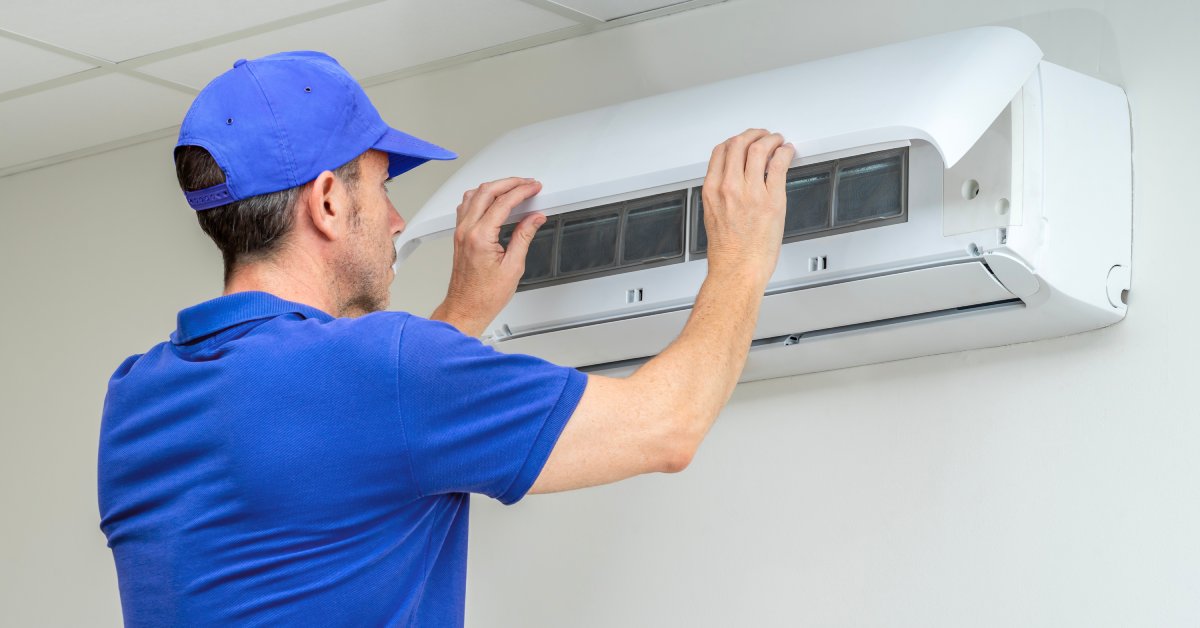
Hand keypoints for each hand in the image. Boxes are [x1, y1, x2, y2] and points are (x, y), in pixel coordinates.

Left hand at [430, 177, 545, 336]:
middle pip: (486, 191)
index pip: (503, 202)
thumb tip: (534, 218)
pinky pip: (467, 206)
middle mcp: (466, 231)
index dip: (522, 191)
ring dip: (494, 187)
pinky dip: (482, 197)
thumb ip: (524, 237)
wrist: (466, 308)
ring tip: (513, 188)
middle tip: (527, 184)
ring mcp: (460, 232)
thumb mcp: (513, 266)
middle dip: (509, 183)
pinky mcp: (459, 236)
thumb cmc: (485, 295)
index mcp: (480, 237)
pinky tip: (493, 200)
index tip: (534, 188)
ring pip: (474, 195)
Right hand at [700, 129, 794, 284]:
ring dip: (771, 139)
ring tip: (778, 141)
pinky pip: (779, 165)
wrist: (737, 270)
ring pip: (759, 149)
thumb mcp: (713, 215)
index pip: (720, 151)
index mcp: (712, 190)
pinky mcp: (772, 200)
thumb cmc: (728, 252)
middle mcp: (729, 187)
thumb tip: (734, 180)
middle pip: (739, 144)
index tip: (744, 141)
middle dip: (754, 134)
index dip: (735, 141)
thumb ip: (721, 194)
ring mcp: (751, 192)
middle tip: (764, 136)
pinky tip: (787, 153)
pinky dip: (785, 152)